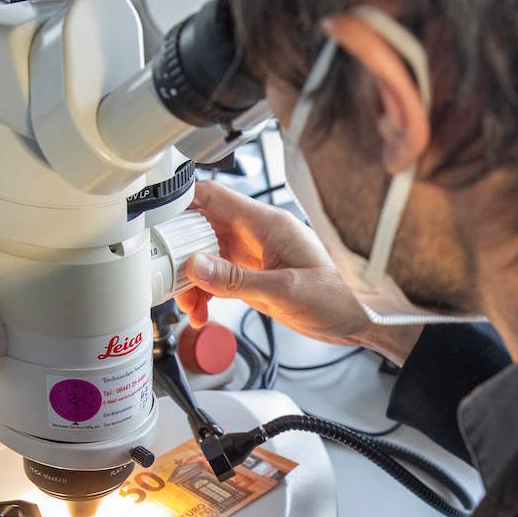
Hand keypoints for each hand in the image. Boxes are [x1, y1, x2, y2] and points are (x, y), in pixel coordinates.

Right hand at [176, 181, 370, 346]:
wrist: (363, 319)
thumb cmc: (340, 296)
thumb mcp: (284, 290)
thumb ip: (237, 279)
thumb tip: (196, 266)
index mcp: (265, 223)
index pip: (212, 197)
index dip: (179, 201)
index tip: (154, 219)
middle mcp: (256, 234)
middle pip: (199, 228)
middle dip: (179, 254)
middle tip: (169, 279)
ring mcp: (253, 255)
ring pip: (204, 257)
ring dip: (189, 281)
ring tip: (190, 306)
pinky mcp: (253, 276)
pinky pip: (217, 278)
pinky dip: (204, 294)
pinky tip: (203, 313)